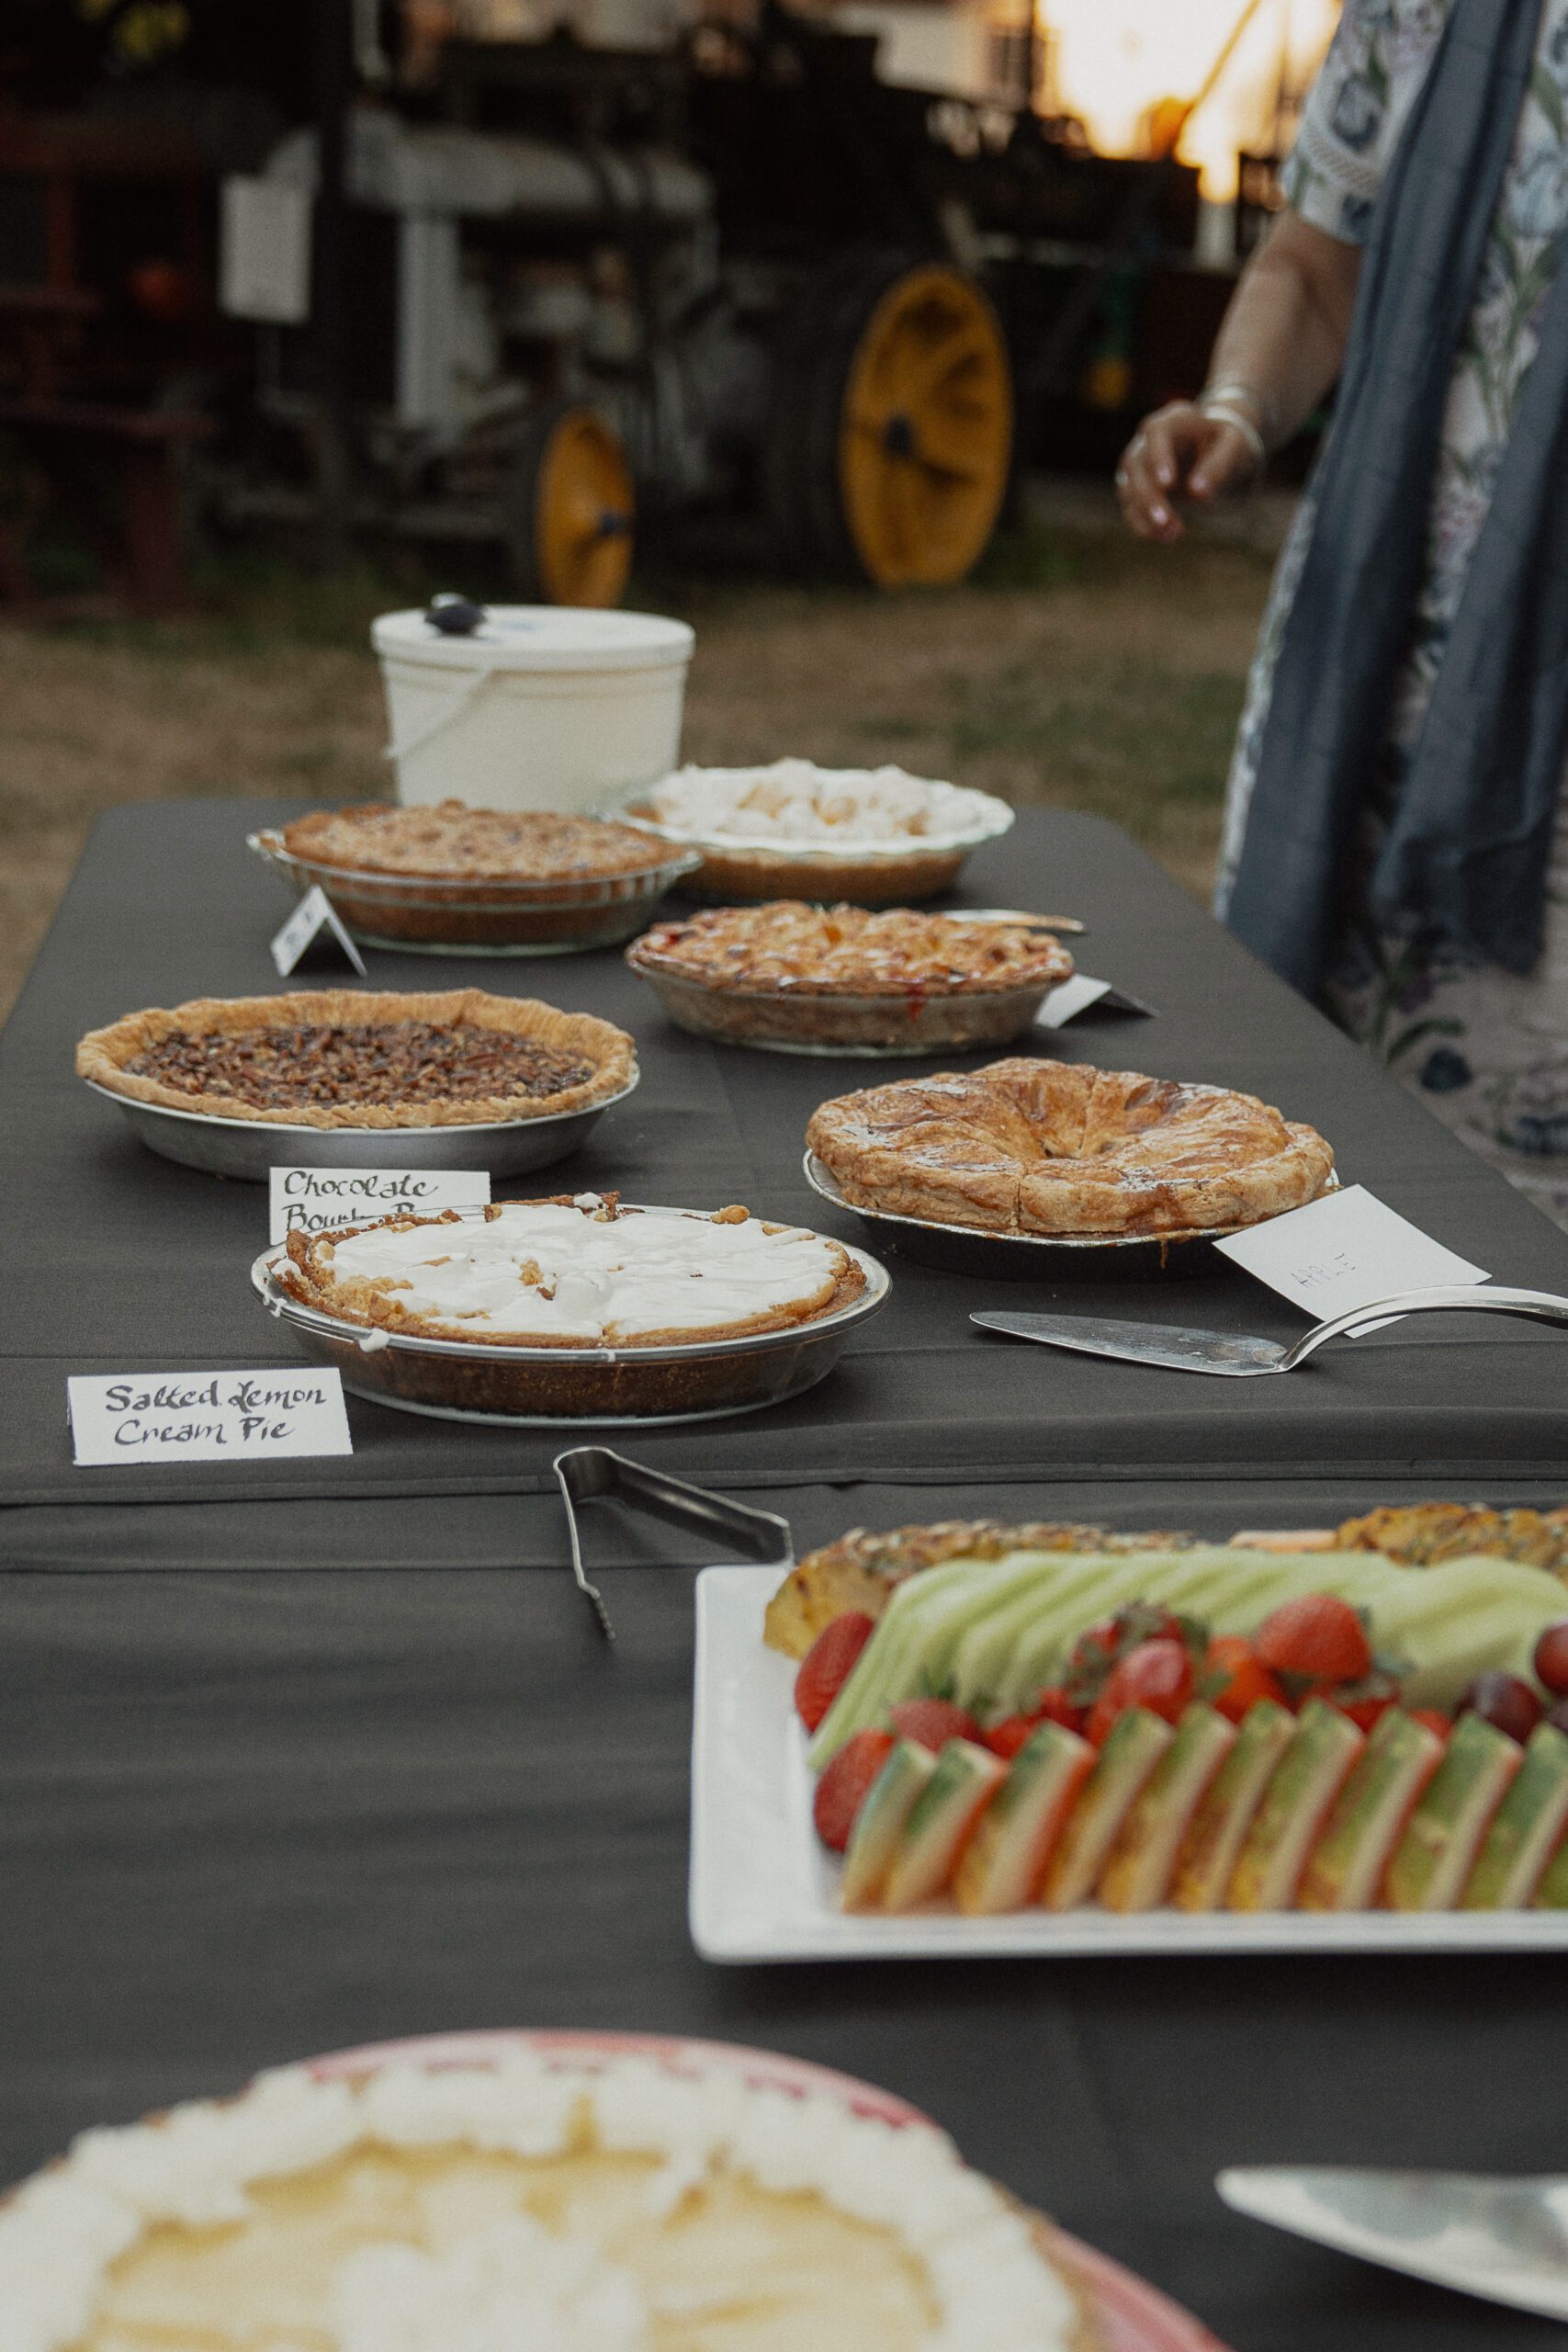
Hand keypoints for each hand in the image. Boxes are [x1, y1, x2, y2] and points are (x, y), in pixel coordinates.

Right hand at [1115, 401, 1262, 542]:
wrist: (1219, 452)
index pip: (1157, 434)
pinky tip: (1166, 537)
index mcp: (1175, 419)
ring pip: (1128, 489)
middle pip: (1136, 465)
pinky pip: (1131, 508)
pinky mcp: (1135, 487)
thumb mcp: (1235, 447)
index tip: (1167, 485)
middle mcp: (1148, 439)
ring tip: (1174, 534)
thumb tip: (1198, 493)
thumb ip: (1219, 465)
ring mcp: (1138, 463)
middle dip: (1149, 497)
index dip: (1158, 458)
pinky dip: (1144, 525)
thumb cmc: (1229, 444)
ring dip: (1145, 515)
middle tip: (1167, 523)